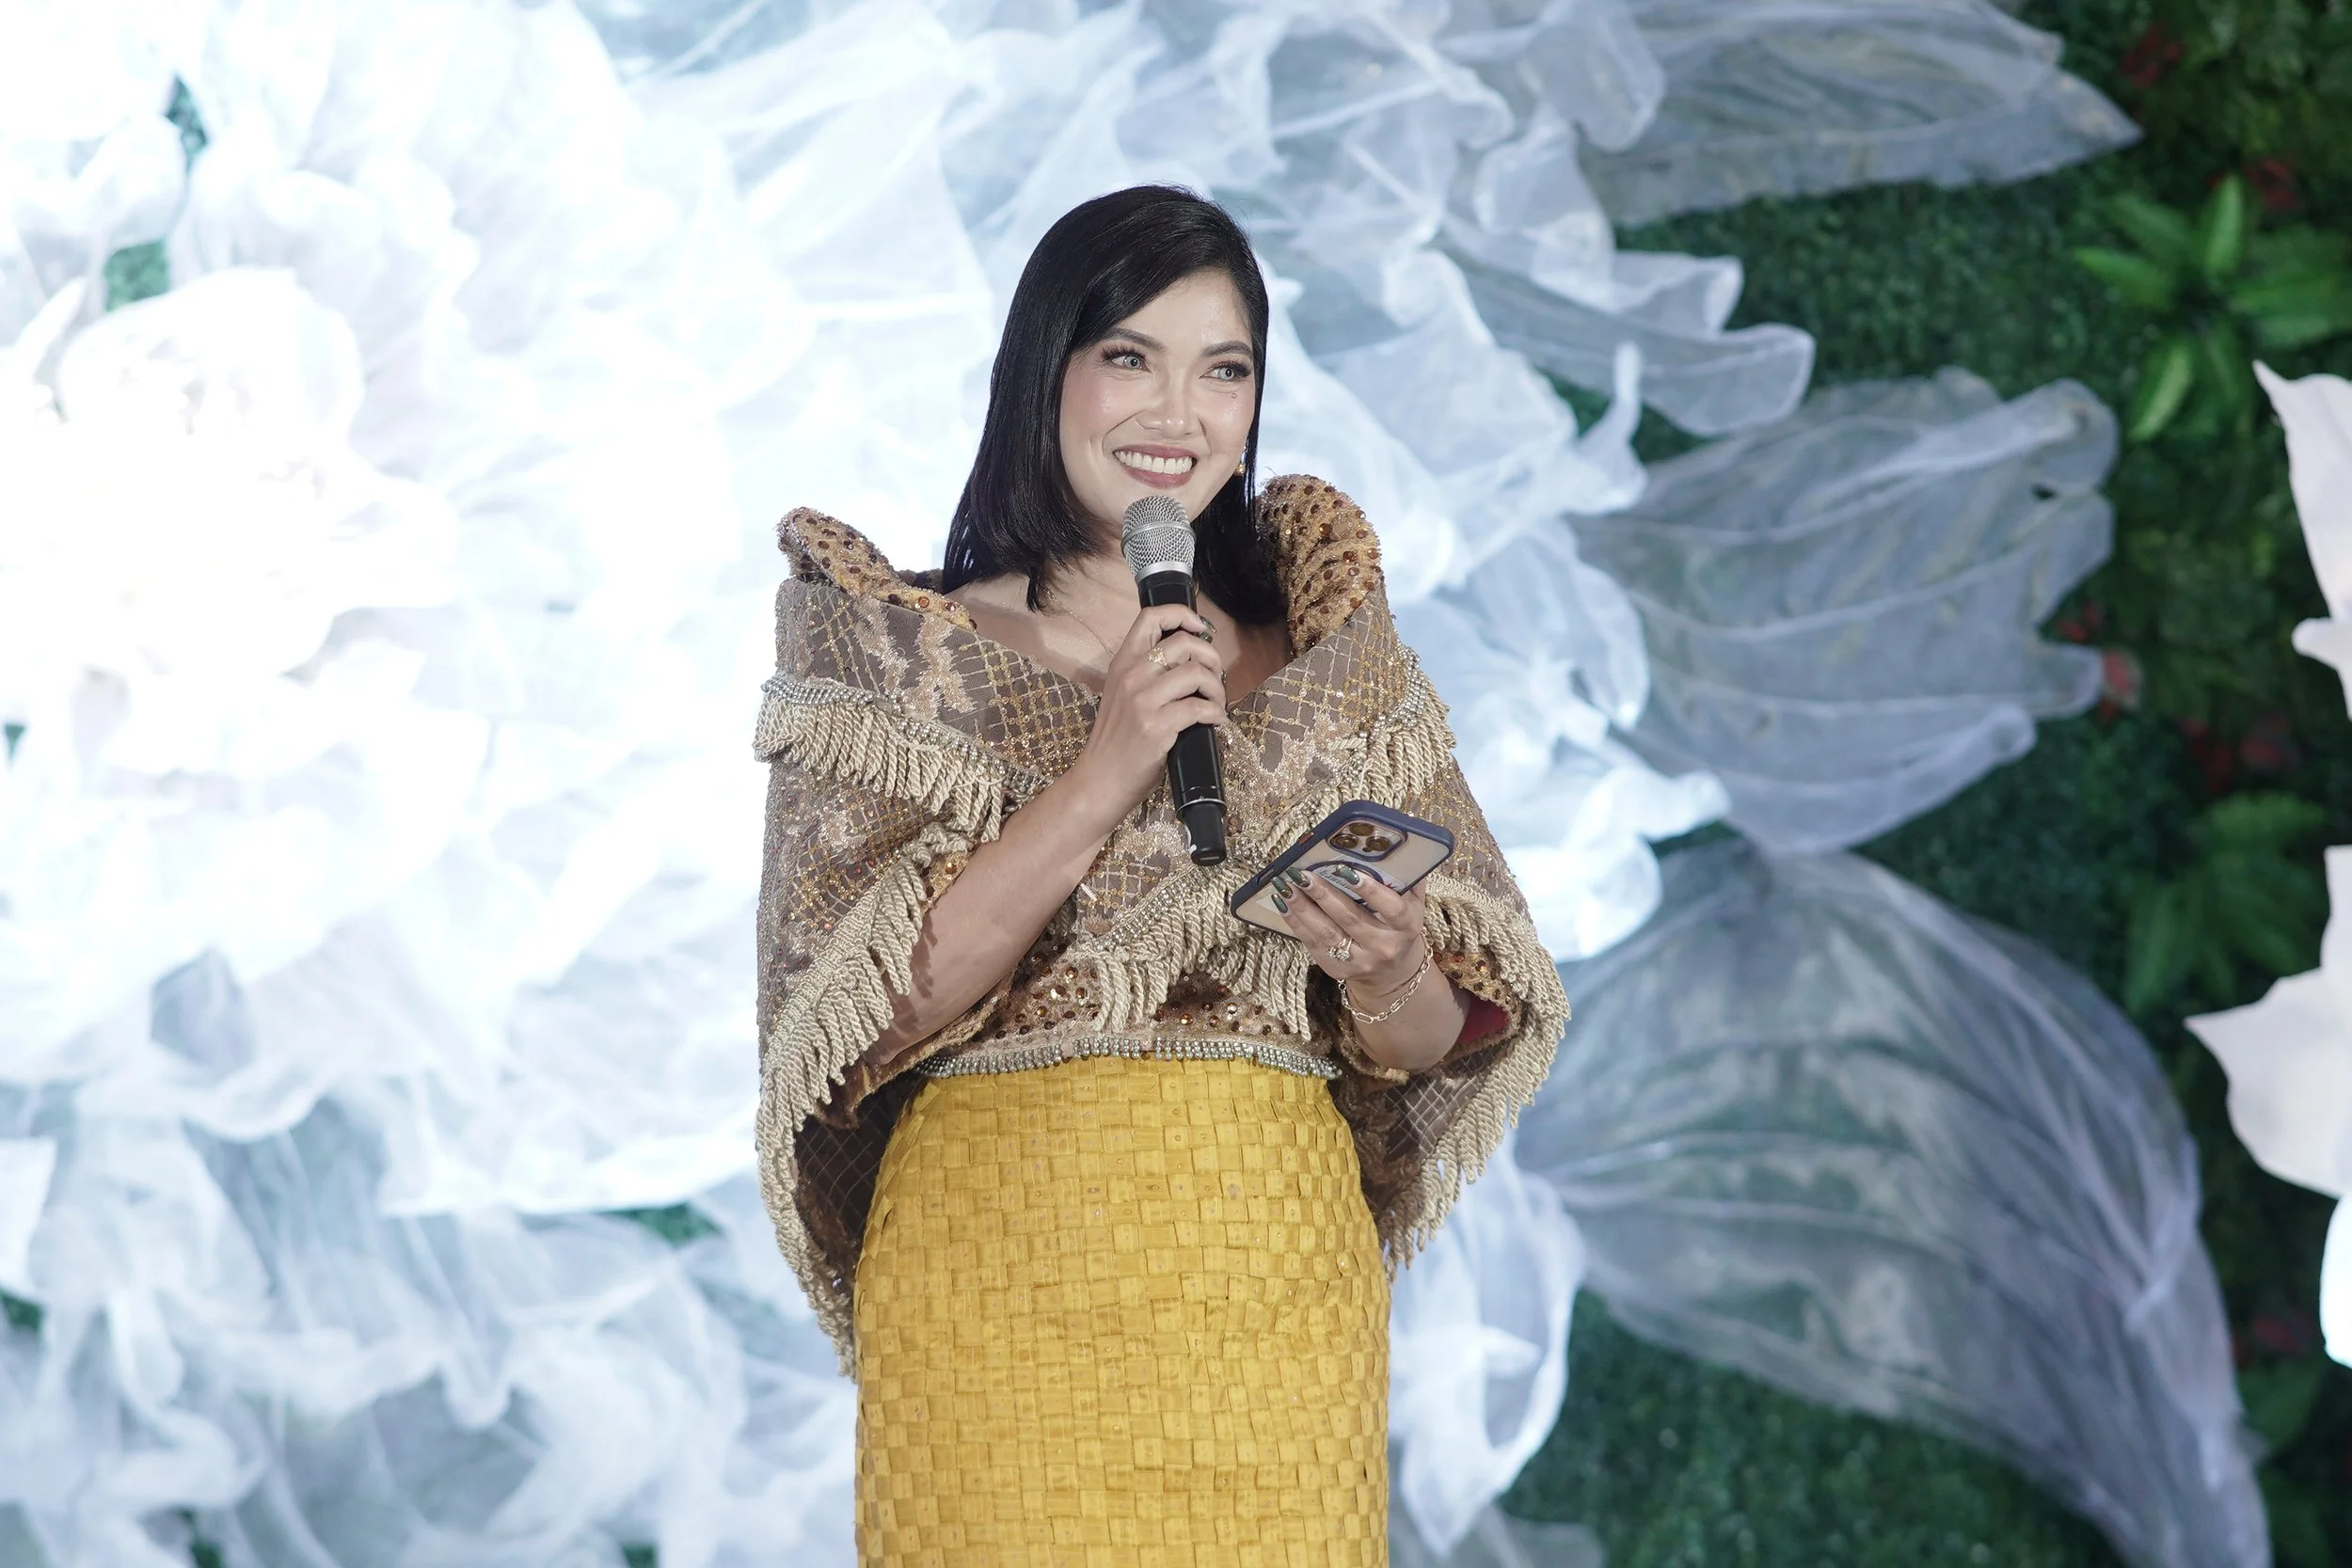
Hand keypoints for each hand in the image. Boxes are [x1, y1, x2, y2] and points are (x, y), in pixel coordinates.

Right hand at [1070, 601, 1224, 819]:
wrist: (1100, 779)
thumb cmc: (1116, 740)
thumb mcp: (1123, 695)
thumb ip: (1147, 674)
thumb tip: (1191, 660)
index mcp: (1122, 662)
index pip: (1151, 617)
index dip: (1182, 615)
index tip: (1200, 628)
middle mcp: (1131, 675)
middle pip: (1185, 643)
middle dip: (1211, 658)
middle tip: (1215, 678)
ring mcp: (1142, 700)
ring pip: (1197, 673)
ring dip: (1217, 688)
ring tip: (1216, 703)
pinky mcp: (1156, 726)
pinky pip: (1200, 707)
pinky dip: (1215, 713)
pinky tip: (1215, 721)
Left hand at [1274, 863, 1428, 994]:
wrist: (1391, 970)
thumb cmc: (1398, 925)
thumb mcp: (1412, 904)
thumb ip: (1408, 878)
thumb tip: (1393, 846)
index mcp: (1406, 926)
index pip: (1391, 908)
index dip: (1370, 890)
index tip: (1346, 871)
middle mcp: (1384, 946)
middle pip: (1350, 918)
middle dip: (1323, 894)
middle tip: (1302, 874)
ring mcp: (1360, 961)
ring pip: (1326, 933)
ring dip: (1302, 908)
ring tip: (1285, 886)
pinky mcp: (1337, 969)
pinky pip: (1312, 943)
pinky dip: (1295, 922)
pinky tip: (1283, 903)